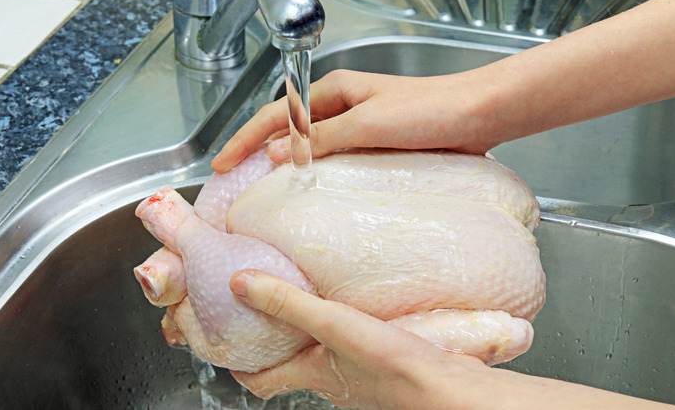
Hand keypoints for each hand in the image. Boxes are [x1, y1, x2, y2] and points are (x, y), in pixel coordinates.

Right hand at [212, 70, 509, 172]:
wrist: (478, 115)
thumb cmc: (430, 110)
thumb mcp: (367, 123)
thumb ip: (321, 139)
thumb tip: (275, 153)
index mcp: (335, 92)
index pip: (275, 115)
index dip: (244, 140)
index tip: (221, 163)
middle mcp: (345, 107)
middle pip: (290, 131)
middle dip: (260, 154)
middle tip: (237, 183)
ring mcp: (362, 128)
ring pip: (314, 149)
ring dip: (291, 168)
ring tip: (269, 195)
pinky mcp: (380, 148)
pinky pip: (340, 163)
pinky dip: (322, 177)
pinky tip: (317, 196)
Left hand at [228, 270, 674, 409]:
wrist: (454, 391)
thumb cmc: (398, 370)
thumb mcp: (335, 327)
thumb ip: (289, 303)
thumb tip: (241, 283)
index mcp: (312, 374)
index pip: (258, 380)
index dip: (235, 361)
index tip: (221, 334)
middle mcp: (332, 379)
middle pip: (288, 364)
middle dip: (271, 337)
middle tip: (261, 303)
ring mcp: (360, 374)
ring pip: (321, 353)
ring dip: (307, 329)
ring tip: (304, 293)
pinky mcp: (387, 363)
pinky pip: (353, 344)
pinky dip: (343, 326)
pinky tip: (356, 304)